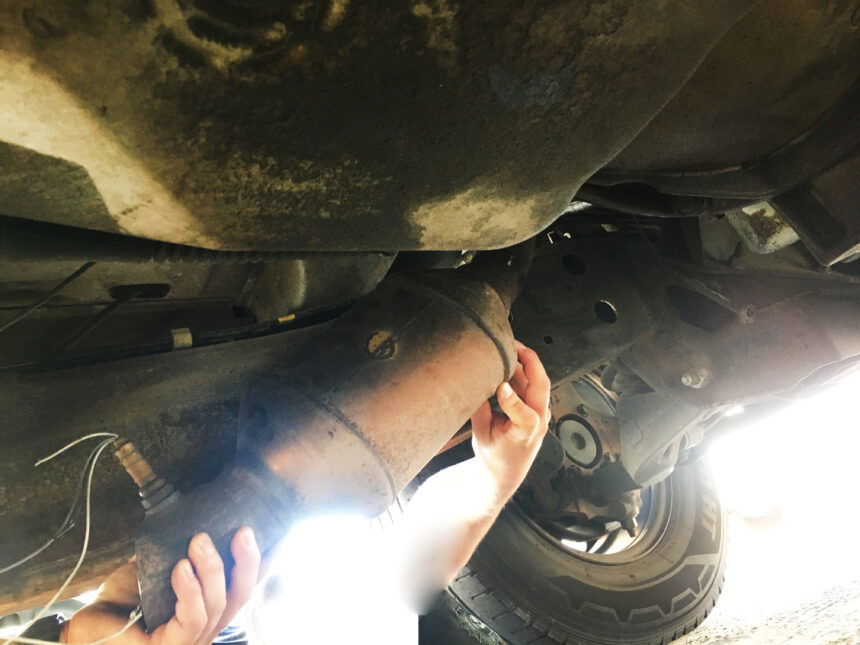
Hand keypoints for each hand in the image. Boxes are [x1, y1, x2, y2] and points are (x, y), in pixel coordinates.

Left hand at [63, 528, 259, 644]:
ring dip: (212, 568)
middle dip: (248, 561)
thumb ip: (179, 550)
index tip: (270, 533)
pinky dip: (189, 590)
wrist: (85, 631)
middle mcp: (207, 628)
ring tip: (199, 540)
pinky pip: (192, 618)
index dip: (261, 562)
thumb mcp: (156, 569)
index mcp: (208, 608)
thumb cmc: (120, 604)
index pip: (243, 586)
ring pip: (218, 604)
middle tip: (243, 531)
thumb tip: (196, 514)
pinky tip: (180, 568)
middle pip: (241, 596)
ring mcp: (192, 641)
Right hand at [470, 341, 550, 504]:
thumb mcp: (481, 435)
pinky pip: (533, 384)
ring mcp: (542, 413)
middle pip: (541, 386)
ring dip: (524, 363)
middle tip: (512, 344)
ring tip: (506, 347)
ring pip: (538, 381)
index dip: (513, 399)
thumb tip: (476, 382)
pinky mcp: (539, 407)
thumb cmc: (494, 456)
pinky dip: (521, 371)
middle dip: (529, 361)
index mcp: (525, 434)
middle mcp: (539, 422)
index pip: (526, 415)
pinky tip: (507, 361)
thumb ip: (480, 409)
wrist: (507, 471)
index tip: (500, 385)